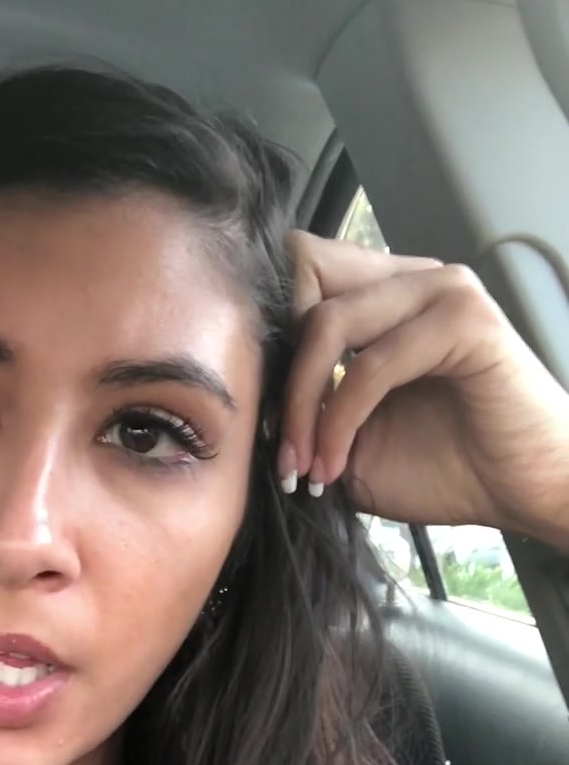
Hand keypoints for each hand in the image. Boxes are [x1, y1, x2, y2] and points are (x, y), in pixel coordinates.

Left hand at [279, 231, 568, 543]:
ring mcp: (441, 291)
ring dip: (304, 403)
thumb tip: (243, 399)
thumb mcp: (347, 439)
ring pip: (327, 321)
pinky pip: (372, 362)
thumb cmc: (446, 467)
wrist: (522, 494)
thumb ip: (304, 405)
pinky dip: (342, 417)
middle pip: (301, 275)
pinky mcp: (466, 321)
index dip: (270, 335)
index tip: (264, 414)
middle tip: (281, 447)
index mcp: (382, 296)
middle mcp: (409, 279)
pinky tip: (336, 462)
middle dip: (278, 370)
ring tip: (306, 466)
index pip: (296, 269)